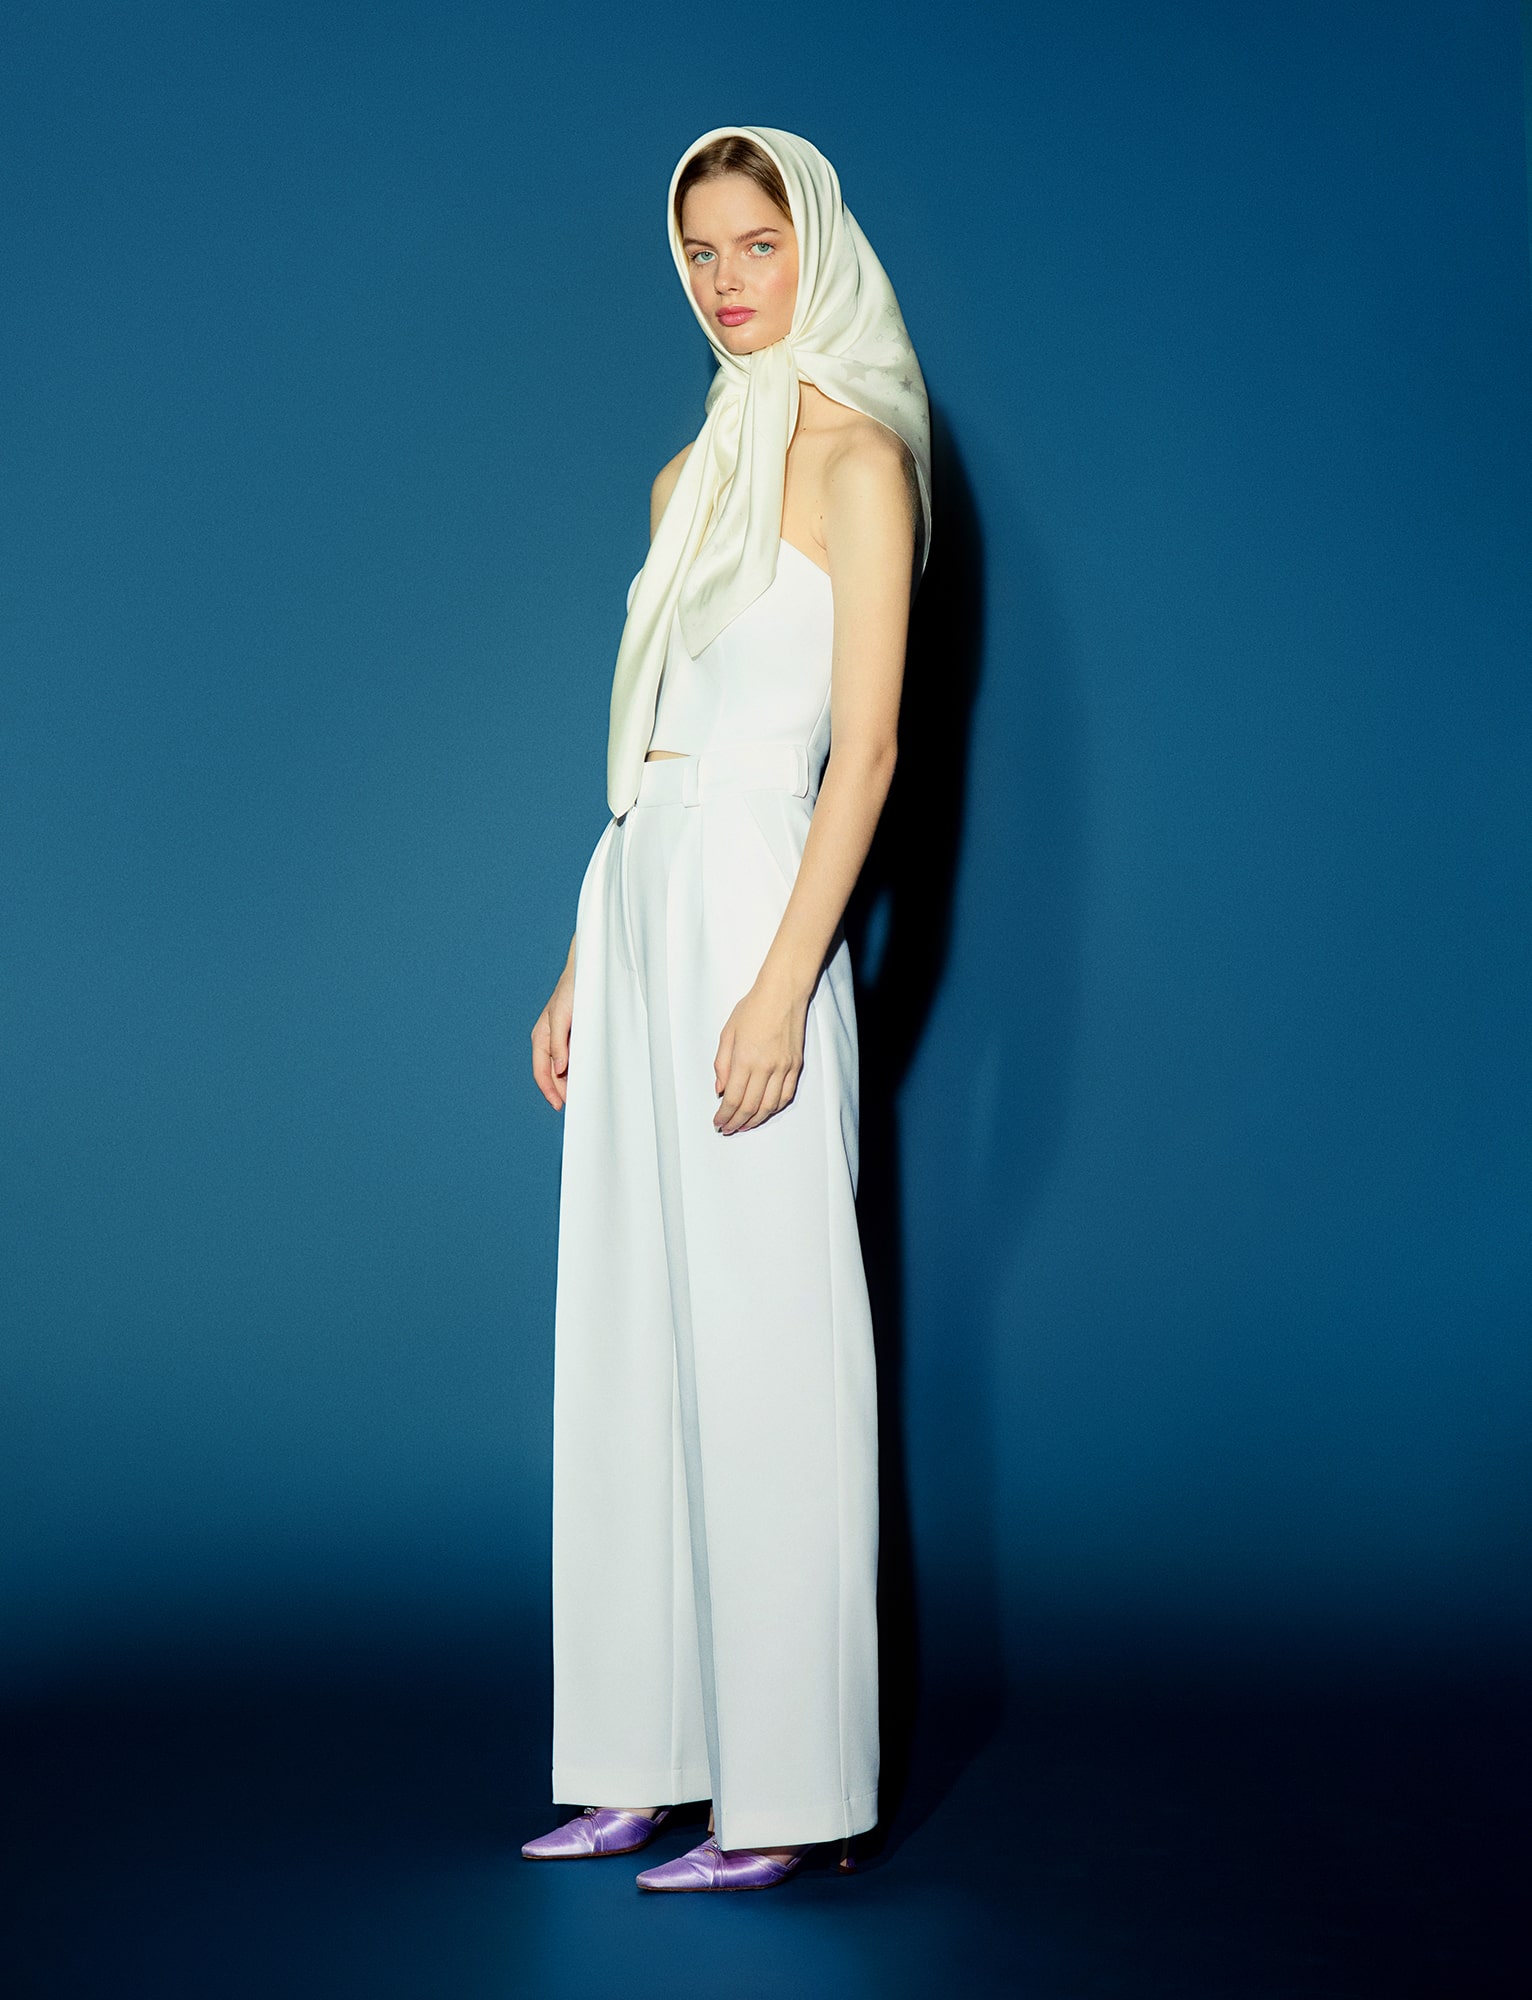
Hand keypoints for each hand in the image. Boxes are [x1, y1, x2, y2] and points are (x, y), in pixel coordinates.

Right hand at [531, 957, 575, 1109]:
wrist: (587, 971)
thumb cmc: (572, 990)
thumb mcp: (562, 1016)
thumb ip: (558, 1043)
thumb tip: (558, 1070)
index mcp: (541, 1037)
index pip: (541, 1072)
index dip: (550, 1091)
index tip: (561, 1106)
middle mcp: (548, 1040)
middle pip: (551, 1074)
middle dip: (560, 1091)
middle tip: (576, 1105)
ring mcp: (560, 1039)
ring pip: (561, 1068)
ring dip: (569, 1082)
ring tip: (582, 1095)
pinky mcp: (572, 1035)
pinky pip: (571, 1059)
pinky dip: (576, 1070)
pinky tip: (586, 1077)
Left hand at [713, 975, 807, 1133]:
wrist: (783, 994)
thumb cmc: (753, 1008)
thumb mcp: (727, 1032)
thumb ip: (722, 1064)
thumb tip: (720, 1090)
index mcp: (745, 1059)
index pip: (733, 1099)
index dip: (724, 1115)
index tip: (718, 1122)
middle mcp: (765, 1067)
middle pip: (750, 1107)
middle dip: (736, 1123)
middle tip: (727, 1129)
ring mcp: (783, 1068)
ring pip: (769, 1106)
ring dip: (755, 1120)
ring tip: (744, 1126)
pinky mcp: (795, 1066)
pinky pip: (785, 1095)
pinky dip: (773, 1108)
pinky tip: (764, 1112)